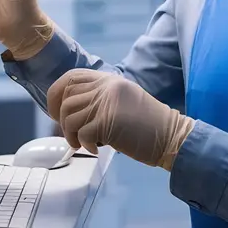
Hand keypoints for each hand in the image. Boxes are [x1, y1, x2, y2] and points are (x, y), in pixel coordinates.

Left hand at [48, 69, 194, 170]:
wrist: (170, 136)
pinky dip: (85, 145)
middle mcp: (106, 87)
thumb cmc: (148, 124)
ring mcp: (107, 103)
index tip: (56, 112)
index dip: (56, 94)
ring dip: (71, 135)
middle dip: (61, 120)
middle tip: (72, 134)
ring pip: (69, 117)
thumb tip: (70, 110)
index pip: (71, 78)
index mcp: (109, 80)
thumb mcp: (123, 100)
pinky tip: (98, 149)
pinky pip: (81, 134)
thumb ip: (100, 98)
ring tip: (84, 144)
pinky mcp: (108, 122)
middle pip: (66, 99)